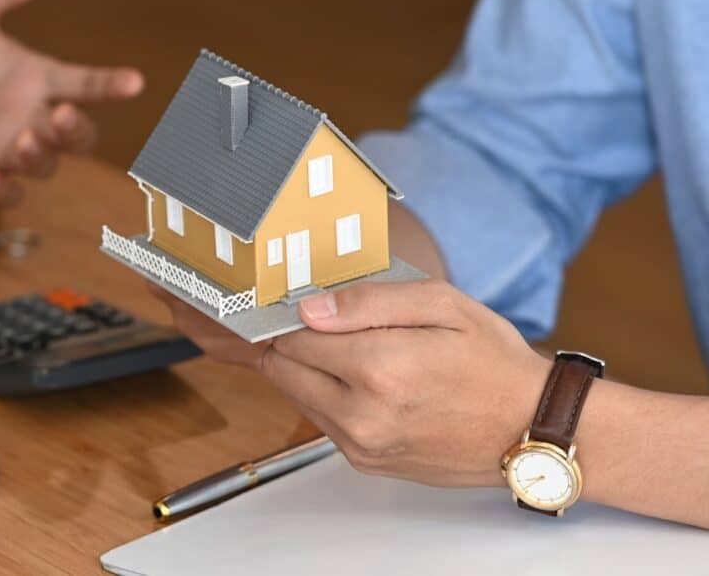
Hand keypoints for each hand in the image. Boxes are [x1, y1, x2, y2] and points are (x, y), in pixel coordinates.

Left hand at [0, 0, 144, 202]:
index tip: (133, 81)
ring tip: (19, 139)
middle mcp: (31, 120)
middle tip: (61, 113)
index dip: (110, 84)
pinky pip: (5, 194)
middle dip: (77, 130)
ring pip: (44, 165)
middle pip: (78, 136)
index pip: (85, 83)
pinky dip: (2, 188)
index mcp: (37, 81)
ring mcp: (8, 154)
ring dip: (38, 156)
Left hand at [154, 279, 550, 486]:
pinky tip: (332, 366)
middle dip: (266, 335)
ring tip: (288, 331)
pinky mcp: (362, 460)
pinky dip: (315, 388)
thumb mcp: (441, 305)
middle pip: (280, 366)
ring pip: (293, 392)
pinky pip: (317, 416)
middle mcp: (363, 413)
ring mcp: (360, 443)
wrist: (534, 428)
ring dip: (291, 362)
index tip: (222, 295)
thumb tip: (308, 307)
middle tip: (231, 305)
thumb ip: (369, 302)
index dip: (258, 313)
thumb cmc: (494, 362)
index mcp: (381, 368)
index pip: (289, 336)